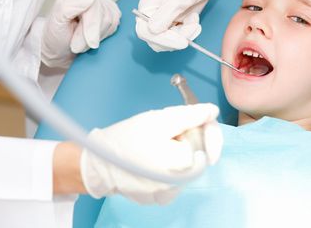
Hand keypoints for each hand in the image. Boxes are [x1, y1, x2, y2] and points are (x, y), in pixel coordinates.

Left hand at [41, 0, 120, 68]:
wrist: (60, 48)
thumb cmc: (56, 37)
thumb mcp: (56, 23)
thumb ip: (69, 6)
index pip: (93, 3)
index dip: (89, 26)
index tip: (77, 43)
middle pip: (103, 14)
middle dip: (91, 34)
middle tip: (76, 46)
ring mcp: (102, 1)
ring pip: (111, 21)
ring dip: (96, 37)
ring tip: (81, 42)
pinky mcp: (111, 11)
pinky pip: (115, 25)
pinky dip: (104, 35)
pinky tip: (91, 37)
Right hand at [80, 103, 222, 204]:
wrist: (98, 161)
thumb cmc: (127, 139)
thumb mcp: (160, 119)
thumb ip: (191, 116)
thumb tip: (212, 111)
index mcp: (182, 164)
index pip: (210, 146)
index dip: (208, 129)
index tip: (203, 119)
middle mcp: (178, 184)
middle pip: (199, 157)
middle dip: (191, 139)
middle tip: (172, 130)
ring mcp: (167, 194)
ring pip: (187, 168)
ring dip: (180, 152)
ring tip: (159, 143)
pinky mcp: (158, 198)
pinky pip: (174, 179)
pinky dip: (169, 166)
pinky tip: (155, 156)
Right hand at [136, 0, 227, 51]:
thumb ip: (165, 14)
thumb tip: (152, 30)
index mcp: (147, 8)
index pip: (147, 33)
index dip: (164, 40)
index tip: (182, 42)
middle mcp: (153, 16)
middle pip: (158, 41)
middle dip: (177, 38)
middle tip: (192, 27)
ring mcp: (165, 21)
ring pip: (171, 41)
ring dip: (186, 34)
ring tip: (194, 19)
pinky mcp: (176, 24)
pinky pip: (180, 37)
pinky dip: (190, 32)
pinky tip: (194, 19)